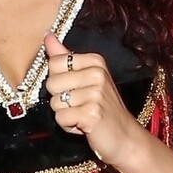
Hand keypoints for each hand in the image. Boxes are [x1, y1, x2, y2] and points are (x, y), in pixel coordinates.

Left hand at [42, 35, 142, 167]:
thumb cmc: (102, 108)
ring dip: (65, 115)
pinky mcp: (92, 114)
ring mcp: (95, 94)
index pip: (54, 62)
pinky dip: (68, 126)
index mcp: (95, 61)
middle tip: (79, 106)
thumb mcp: (86, 78)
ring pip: (55, 103)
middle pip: (51, 83)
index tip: (75, 88)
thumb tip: (48, 36)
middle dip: (59, 99)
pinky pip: (61, 118)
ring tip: (82, 115)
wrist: (124, 137)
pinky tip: (84, 125)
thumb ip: (65, 57)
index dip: (58, 80)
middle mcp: (97, 74)